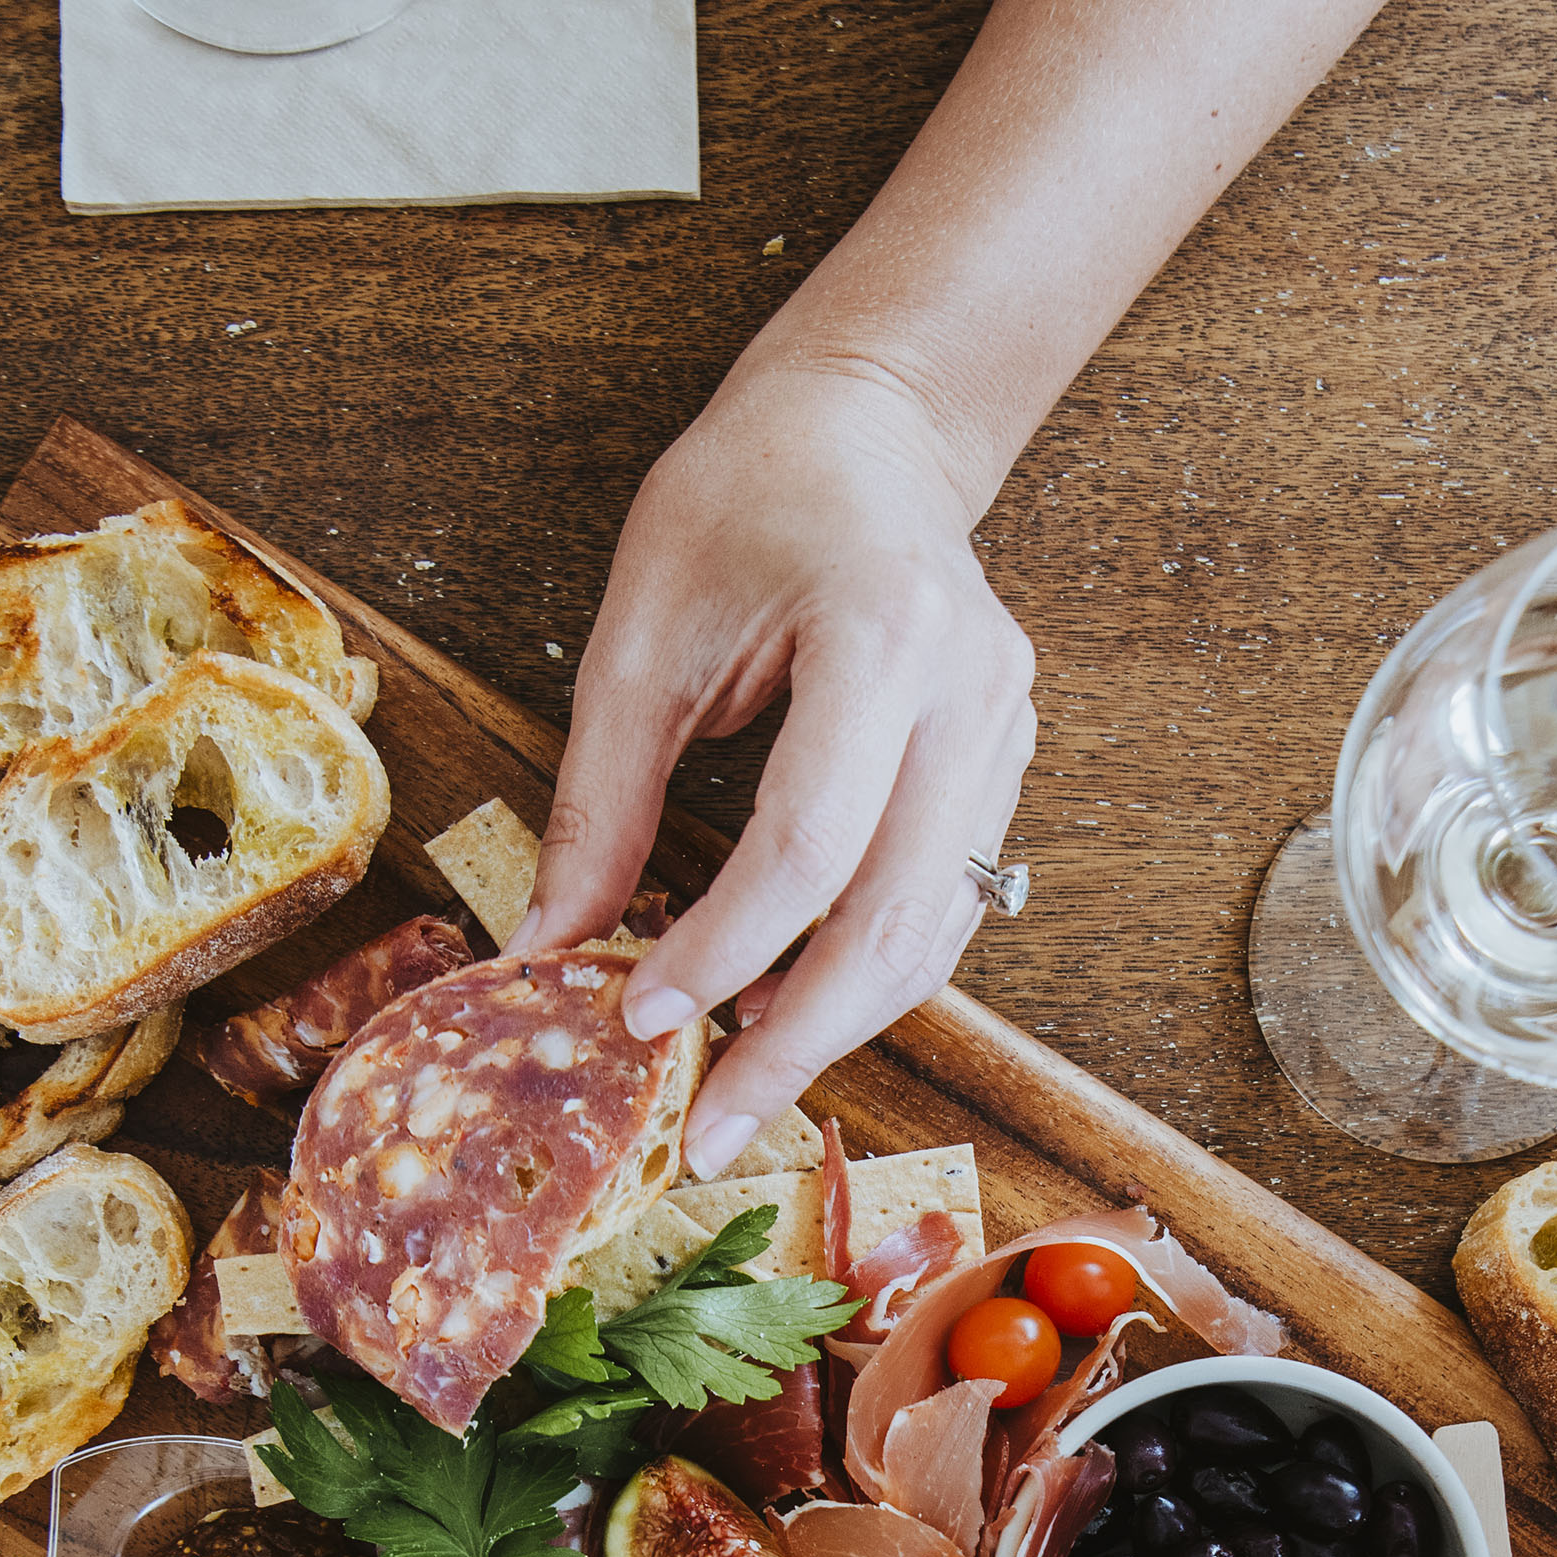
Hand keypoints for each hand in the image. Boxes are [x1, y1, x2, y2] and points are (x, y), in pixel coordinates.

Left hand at [517, 355, 1039, 1171]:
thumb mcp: (640, 631)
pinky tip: (793, 1013)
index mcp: (884, 633)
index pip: (809, 842)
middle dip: (798, 1040)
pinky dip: (871, 971)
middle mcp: (973, 690)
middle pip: (896, 918)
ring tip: (742, 1090)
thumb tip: (551, 945)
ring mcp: (1005, 730)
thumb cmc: (746, 496)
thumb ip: (600, 796)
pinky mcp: (1005, 761)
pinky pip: (948, 901)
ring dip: (839, 1024)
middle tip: (710, 1131)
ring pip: (937, 931)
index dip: (724, 947)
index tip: (641, 1016)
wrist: (866, 426)